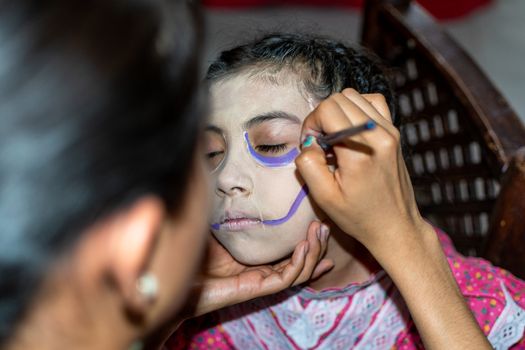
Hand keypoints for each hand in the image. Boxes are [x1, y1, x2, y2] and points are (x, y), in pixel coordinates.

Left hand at [191, 220, 332, 316]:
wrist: (179, 279)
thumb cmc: (197, 254)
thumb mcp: (221, 227)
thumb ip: (234, 211)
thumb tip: (239, 182)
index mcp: (260, 260)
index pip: (292, 252)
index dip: (309, 240)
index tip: (322, 225)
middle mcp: (265, 271)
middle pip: (302, 262)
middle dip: (318, 244)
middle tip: (325, 224)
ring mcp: (262, 280)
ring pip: (299, 271)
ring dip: (313, 252)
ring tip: (319, 231)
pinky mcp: (257, 288)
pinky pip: (286, 278)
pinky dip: (299, 263)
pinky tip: (304, 246)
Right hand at [296, 88, 428, 255]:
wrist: (395, 226)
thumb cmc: (358, 216)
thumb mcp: (324, 198)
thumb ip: (309, 165)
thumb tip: (309, 142)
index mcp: (360, 151)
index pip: (328, 109)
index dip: (312, 124)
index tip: (312, 147)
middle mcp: (379, 135)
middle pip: (339, 98)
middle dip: (322, 117)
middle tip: (321, 144)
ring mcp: (390, 131)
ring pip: (354, 96)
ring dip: (337, 112)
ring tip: (335, 138)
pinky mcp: (395, 132)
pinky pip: (372, 102)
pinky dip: (356, 108)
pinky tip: (350, 130)